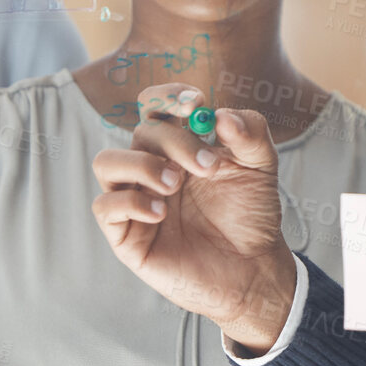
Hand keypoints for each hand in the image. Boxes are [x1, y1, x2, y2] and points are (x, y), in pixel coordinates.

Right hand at [91, 85, 295, 352]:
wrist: (254, 268)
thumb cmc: (251, 215)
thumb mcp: (261, 167)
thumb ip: (250, 133)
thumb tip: (221, 115)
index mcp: (179, 145)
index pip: (156, 106)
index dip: (167, 97)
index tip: (195, 105)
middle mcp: (153, 167)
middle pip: (143, 133)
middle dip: (177, 143)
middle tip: (209, 166)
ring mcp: (136, 199)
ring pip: (107, 162)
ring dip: (141, 165)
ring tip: (176, 185)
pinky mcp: (127, 234)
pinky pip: (105, 206)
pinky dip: (131, 202)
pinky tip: (162, 214)